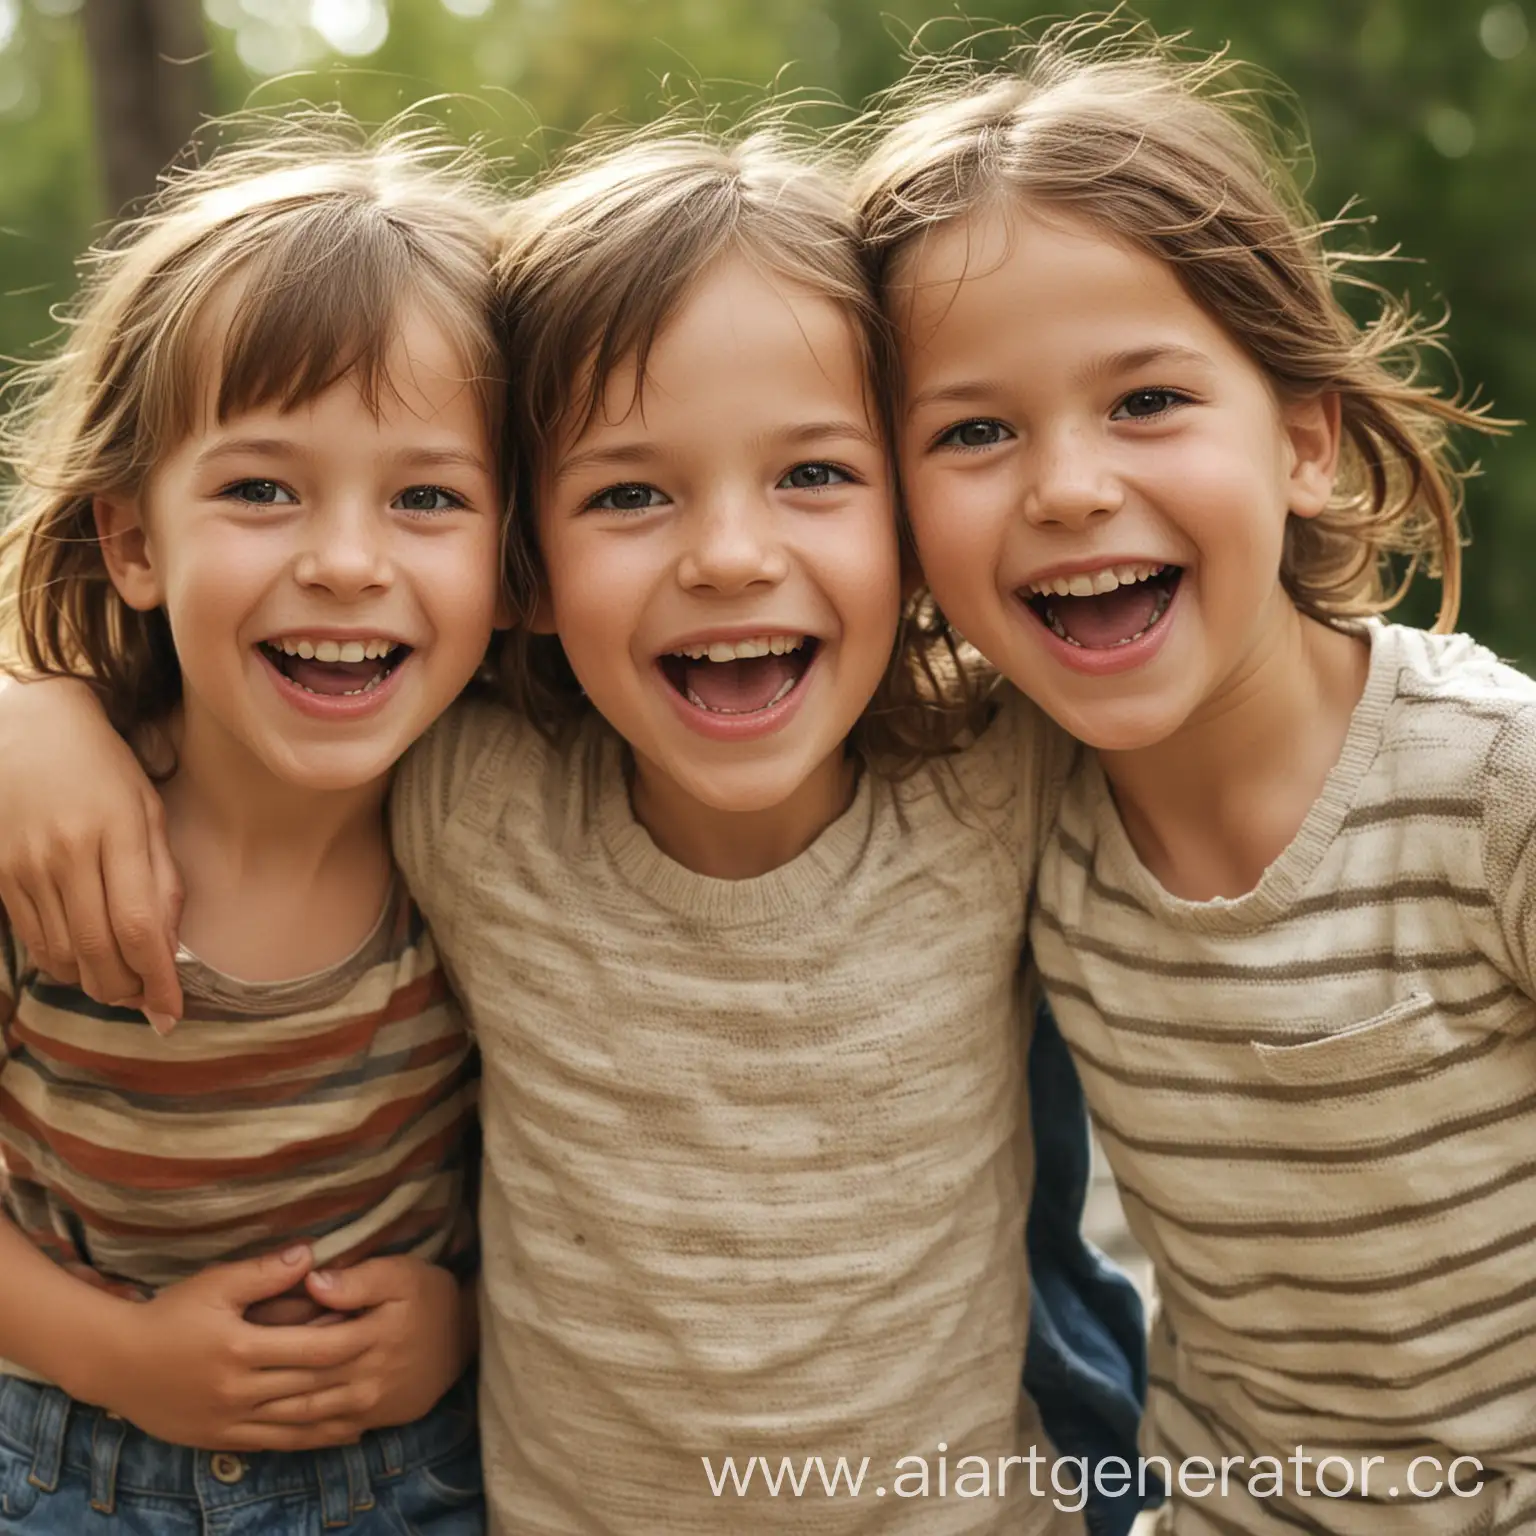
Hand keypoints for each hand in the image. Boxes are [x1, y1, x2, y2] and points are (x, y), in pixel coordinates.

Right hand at [0, 674, 183, 1020]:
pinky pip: (32, 940)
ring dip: (95, 983)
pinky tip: (85, 961)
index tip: (173, 1012)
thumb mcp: (149, 810)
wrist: (27, 727)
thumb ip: (162, 878)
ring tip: (122, 983)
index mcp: (116, 833)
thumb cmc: (105, 768)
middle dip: (127, 991)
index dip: (158, 979)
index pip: (138, 926)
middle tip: (150, 1001)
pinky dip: (62, 964)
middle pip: (97, 951)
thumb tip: (169, 948)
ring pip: (60, 954)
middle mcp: (67, 854)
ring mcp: (26, 866)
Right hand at [87, 1245, 377, 1450]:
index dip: (350, 1338)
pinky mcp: (222, 1439)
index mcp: (241, 1348)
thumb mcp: (214, 1285)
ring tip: (379, 1401)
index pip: (312, 1348)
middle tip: (390, 1363)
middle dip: (353, 1375)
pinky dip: (312, 1439)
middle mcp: (238, 1389)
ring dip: (341, 1413)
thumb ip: (264, 1273)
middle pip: (311, 1386)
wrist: (115, 1362)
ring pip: (298, 1421)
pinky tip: (341, 1432)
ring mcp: (230, 1419)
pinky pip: (276, 1444)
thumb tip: (312, 1253)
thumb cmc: (168, 1314)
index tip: (380, 1326)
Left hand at [246, 1257, 469, 1434]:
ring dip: (269, 1407)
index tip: (239, 1325)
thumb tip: (313, 1279)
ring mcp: (367, 1404)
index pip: (309, 1339)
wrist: (466, 1335)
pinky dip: (294, 1427)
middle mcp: (366, 1377)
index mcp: (370, 1335)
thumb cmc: (430, 1295)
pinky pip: (324, 1430)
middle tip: (223, 1366)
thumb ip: (359, 1278)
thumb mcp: (401, 1273)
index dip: (273, 1335)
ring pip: (307, 1411)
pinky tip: (269, 1419)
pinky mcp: (371, 1419)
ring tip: (235, 1394)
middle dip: (261, 1376)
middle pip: (301, 1380)